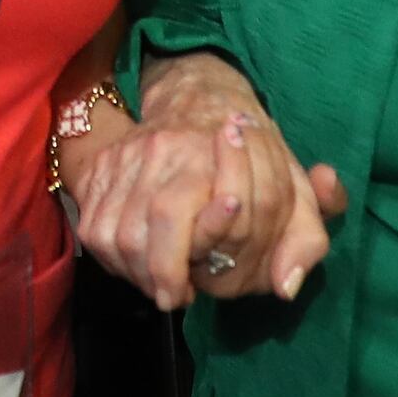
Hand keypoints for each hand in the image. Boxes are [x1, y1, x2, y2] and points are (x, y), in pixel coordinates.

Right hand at [64, 57, 344, 310]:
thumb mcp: (295, 194)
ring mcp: (125, 158)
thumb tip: (287, 287)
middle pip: (147, 226)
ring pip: (114, 233)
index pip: (200, 212)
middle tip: (175, 296)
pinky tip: (136, 263)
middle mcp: (164, 150)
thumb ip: (304, 240)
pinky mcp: (99, 169)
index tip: (194, 289)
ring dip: (135, 271)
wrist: (198, 100)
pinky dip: (111, 257)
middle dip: (160, 273)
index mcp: (217, 154)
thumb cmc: (253, 158)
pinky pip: (92, 227)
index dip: (195, 259)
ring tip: (160, 282)